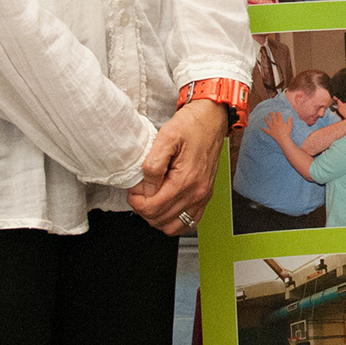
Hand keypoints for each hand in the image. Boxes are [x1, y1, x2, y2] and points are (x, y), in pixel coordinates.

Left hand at [128, 98, 227, 232]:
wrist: (212, 118)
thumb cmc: (192, 125)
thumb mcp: (166, 137)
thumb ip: (153, 164)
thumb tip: (146, 187)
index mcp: (186, 180)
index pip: (154, 208)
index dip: (137, 202)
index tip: (133, 191)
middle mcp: (197, 192)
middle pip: (162, 219)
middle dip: (144, 210)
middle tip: (139, 194)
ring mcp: (203, 195)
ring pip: (174, 226)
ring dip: (157, 218)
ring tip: (150, 201)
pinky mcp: (205, 195)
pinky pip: (189, 222)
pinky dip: (174, 221)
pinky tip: (166, 208)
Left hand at [263, 110, 291, 142]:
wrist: (283, 139)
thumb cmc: (287, 133)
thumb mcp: (289, 127)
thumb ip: (289, 121)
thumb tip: (290, 117)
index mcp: (281, 122)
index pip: (279, 116)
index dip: (277, 113)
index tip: (276, 112)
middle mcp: (276, 124)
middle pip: (273, 118)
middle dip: (271, 114)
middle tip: (270, 113)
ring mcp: (272, 128)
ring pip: (268, 123)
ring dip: (267, 120)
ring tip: (265, 117)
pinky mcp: (270, 133)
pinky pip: (266, 131)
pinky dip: (264, 130)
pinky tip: (262, 128)